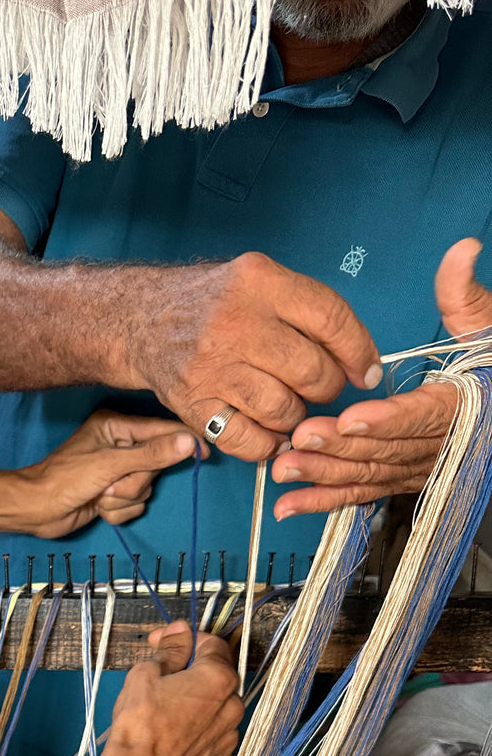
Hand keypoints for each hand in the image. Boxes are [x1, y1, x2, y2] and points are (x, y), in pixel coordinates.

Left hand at [20, 411, 198, 536]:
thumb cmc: (65, 480)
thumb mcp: (110, 465)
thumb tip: (189, 440)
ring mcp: (117, 470)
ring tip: (101, 496)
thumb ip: (151, 454)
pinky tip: (98, 508)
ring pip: (146, 488)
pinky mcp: (114, 493)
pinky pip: (135, 505)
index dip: (183, 442)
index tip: (205, 453)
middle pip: (155, 466)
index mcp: (117, 426)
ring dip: (124, 499)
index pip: (162, 430)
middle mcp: (120, 445)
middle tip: (111, 486)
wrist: (36, 510)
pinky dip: (118, 511)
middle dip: (134, 483)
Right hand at [105, 624, 242, 755]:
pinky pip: (213, 734)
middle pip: (217, 676)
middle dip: (192, 670)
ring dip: (197, 701)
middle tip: (162, 675)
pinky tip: (174, 731)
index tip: (165, 641)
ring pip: (217, 707)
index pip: (211, 644)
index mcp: (218, 679)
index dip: (186, 638)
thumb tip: (180, 631)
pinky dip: (199, 728)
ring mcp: (228, 735)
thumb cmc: (139, 724)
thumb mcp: (146, 674)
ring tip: (166, 708)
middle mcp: (232, 706)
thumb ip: (170, 649)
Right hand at [127, 253, 381, 461]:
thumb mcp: (261, 281)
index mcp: (260, 282)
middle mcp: (235, 323)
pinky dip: (266, 443)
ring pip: (283, 410)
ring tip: (285, 404)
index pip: (331, 320)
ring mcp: (211, 367)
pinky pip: (247, 441)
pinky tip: (265, 430)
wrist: (142, 319)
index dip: (359, 353)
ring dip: (295, 417)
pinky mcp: (193, 404)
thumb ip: (308, 311)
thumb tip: (362, 363)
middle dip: (326, 389)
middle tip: (316, 388)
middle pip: (312, 372)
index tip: (366, 373)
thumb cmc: (215, 304)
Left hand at [272, 239, 489, 516]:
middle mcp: (440, 445)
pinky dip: (324, 501)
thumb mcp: (485, 329)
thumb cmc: (490, 367)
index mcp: (460, 407)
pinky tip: (288, 505)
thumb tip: (462, 250)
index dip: (386, 419)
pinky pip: (361, 494)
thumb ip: (464, 295)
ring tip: (283, 469)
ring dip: (324, 474)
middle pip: (386, 449)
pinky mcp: (399, 479)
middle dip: (340, 446)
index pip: (422, 415)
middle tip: (298, 436)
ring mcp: (418, 468)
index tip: (350, 417)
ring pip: (369, 474)